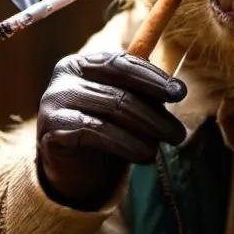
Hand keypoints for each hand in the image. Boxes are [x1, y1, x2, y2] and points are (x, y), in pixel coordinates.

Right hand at [36, 51, 186, 209]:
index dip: (153, 77)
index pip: (122, 63)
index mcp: (84, 63)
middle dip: (156, 112)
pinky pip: (97, 131)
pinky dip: (127, 144)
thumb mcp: (124, 108)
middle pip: (120, 88)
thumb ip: (141, 94)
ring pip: (113, 108)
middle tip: (179, 132)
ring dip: (148, 129)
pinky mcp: (53, 127)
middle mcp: (65, 75)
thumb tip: (175, 89)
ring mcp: (55, 99)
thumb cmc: (103, 131)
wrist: (72, 169)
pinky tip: (146, 156)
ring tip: (168, 144)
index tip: (179, 93)